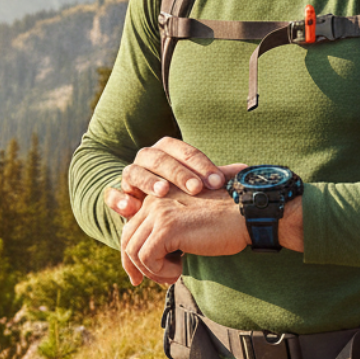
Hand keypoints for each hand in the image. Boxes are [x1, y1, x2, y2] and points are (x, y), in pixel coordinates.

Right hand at [104, 137, 243, 220]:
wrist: (153, 207)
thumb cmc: (182, 195)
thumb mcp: (199, 185)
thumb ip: (217, 177)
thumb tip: (247, 170)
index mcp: (169, 151)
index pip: (185, 151)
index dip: (201, 165)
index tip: (217, 182)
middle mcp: (148, 158)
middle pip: (160, 158)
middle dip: (178, 173)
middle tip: (196, 189)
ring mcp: (131, 175)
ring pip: (135, 171)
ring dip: (149, 181)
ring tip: (163, 193)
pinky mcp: (118, 194)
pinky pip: (112, 194)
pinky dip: (118, 199)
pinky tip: (130, 208)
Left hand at [119, 183, 249, 285]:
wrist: (247, 214)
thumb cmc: (225, 223)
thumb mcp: (188, 223)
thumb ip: (167, 232)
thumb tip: (146, 259)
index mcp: (157, 197)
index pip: (130, 230)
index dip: (131, 257)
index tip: (138, 277)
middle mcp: (153, 200)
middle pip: (128, 241)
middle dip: (136, 267)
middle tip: (149, 282)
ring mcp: (159, 213)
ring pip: (135, 252)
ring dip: (152, 271)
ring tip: (174, 275)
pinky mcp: (167, 228)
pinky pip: (148, 258)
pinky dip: (161, 271)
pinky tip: (180, 270)